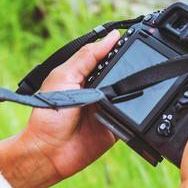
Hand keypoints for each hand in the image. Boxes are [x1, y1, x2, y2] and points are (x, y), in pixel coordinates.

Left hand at [12, 30, 121, 187]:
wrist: (49, 151)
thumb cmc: (48, 115)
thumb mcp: (65, 76)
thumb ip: (87, 56)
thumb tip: (112, 36)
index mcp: (84, 74)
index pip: (107, 55)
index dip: (120, 47)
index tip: (135, 38)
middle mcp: (98, 90)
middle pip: (122, 73)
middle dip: (130, 69)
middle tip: (139, 63)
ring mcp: (108, 108)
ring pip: (131, 93)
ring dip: (133, 91)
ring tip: (130, 88)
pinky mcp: (117, 127)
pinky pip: (132, 117)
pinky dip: (136, 112)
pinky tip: (136, 106)